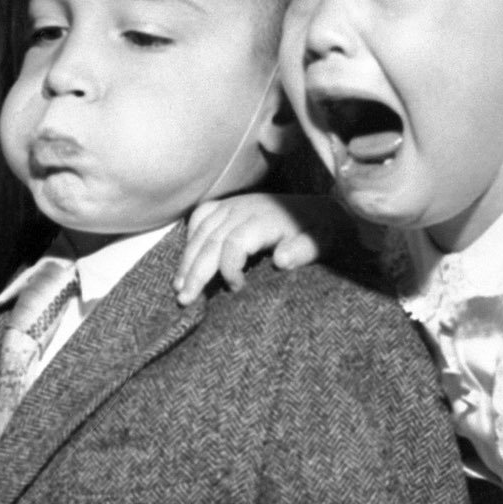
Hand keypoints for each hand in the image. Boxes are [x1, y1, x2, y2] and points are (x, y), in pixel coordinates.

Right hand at [175, 194, 330, 304]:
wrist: (323, 209)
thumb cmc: (321, 232)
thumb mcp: (321, 243)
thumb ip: (303, 251)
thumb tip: (282, 260)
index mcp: (266, 219)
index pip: (234, 242)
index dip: (229, 268)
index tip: (236, 289)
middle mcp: (245, 208)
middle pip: (211, 239)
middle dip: (195, 271)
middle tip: (184, 299)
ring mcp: (235, 204)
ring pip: (202, 230)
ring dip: (187, 259)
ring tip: (179, 287)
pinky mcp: (230, 204)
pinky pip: (202, 215)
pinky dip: (191, 235)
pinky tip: (187, 257)